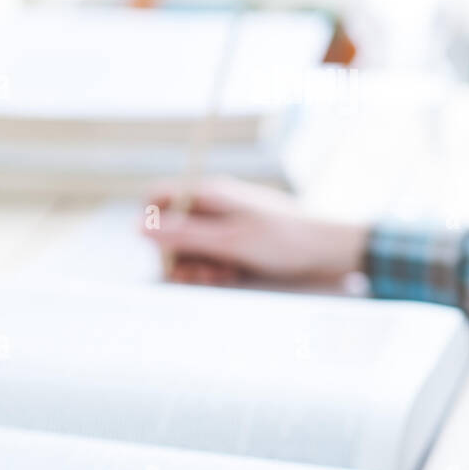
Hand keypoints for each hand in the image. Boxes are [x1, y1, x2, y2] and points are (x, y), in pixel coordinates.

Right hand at [138, 175, 370, 287]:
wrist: (327, 251)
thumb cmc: (284, 240)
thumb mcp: (229, 241)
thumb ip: (184, 235)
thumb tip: (141, 228)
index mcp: (210, 193)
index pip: (157, 198)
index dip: (152, 227)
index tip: (167, 253)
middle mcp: (213, 205)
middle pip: (170, 229)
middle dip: (180, 256)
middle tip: (202, 273)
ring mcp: (224, 223)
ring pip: (190, 247)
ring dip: (199, 267)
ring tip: (223, 275)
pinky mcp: (236, 241)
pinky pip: (211, 256)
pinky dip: (216, 269)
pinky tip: (233, 276)